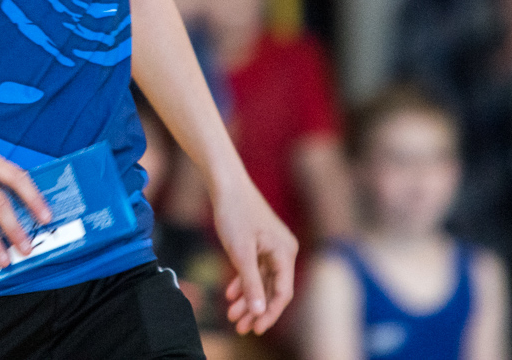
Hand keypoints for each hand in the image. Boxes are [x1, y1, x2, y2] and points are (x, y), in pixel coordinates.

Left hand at [211, 174, 296, 334]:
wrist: (226, 184)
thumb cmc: (234, 214)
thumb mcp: (241, 253)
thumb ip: (251, 284)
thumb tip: (259, 311)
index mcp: (285, 253)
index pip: (283, 293)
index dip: (270, 313)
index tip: (255, 328)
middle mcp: (284, 250)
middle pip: (273, 289)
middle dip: (256, 309)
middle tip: (240, 328)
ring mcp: (272, 246)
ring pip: (262, 281)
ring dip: (248, 298)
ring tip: (232, 315)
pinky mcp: (261, 242)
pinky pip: (256, 269)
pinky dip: (244, 282)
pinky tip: (230, 294)